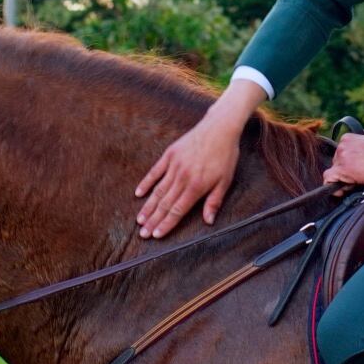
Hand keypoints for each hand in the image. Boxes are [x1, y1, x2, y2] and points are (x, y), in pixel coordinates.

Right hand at [134, 85, 262, 238]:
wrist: (219, 128)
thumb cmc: (225, 155)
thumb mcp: (225, 180)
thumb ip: (214, 201)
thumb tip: (208, 221)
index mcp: (196, 186)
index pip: (177, 210)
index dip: (166, 224)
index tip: (156, 235)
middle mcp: (182, 178)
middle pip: (164, 204)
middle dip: (153, 221)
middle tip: (143, 234)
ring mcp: (174, 166)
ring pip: (158, 191)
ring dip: (148, 207)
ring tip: (139, 220)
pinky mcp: (169, 155)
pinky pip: (155, 172)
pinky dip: (146, 183)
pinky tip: (138, 194)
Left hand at [322, 131, 363, 190]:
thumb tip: (363, 139)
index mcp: (348, 138)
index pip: (340, 156)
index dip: (348, 165)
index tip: (359, 171)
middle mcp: (342, 145)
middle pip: (336, 165)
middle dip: (346, 173)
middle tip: (362, 178)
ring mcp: (342, 157)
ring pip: (334, 174)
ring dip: (344, 181)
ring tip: (359, 182)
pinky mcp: (343, 169)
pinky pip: (329, 180)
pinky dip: (336, 188)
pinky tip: (347, 190)